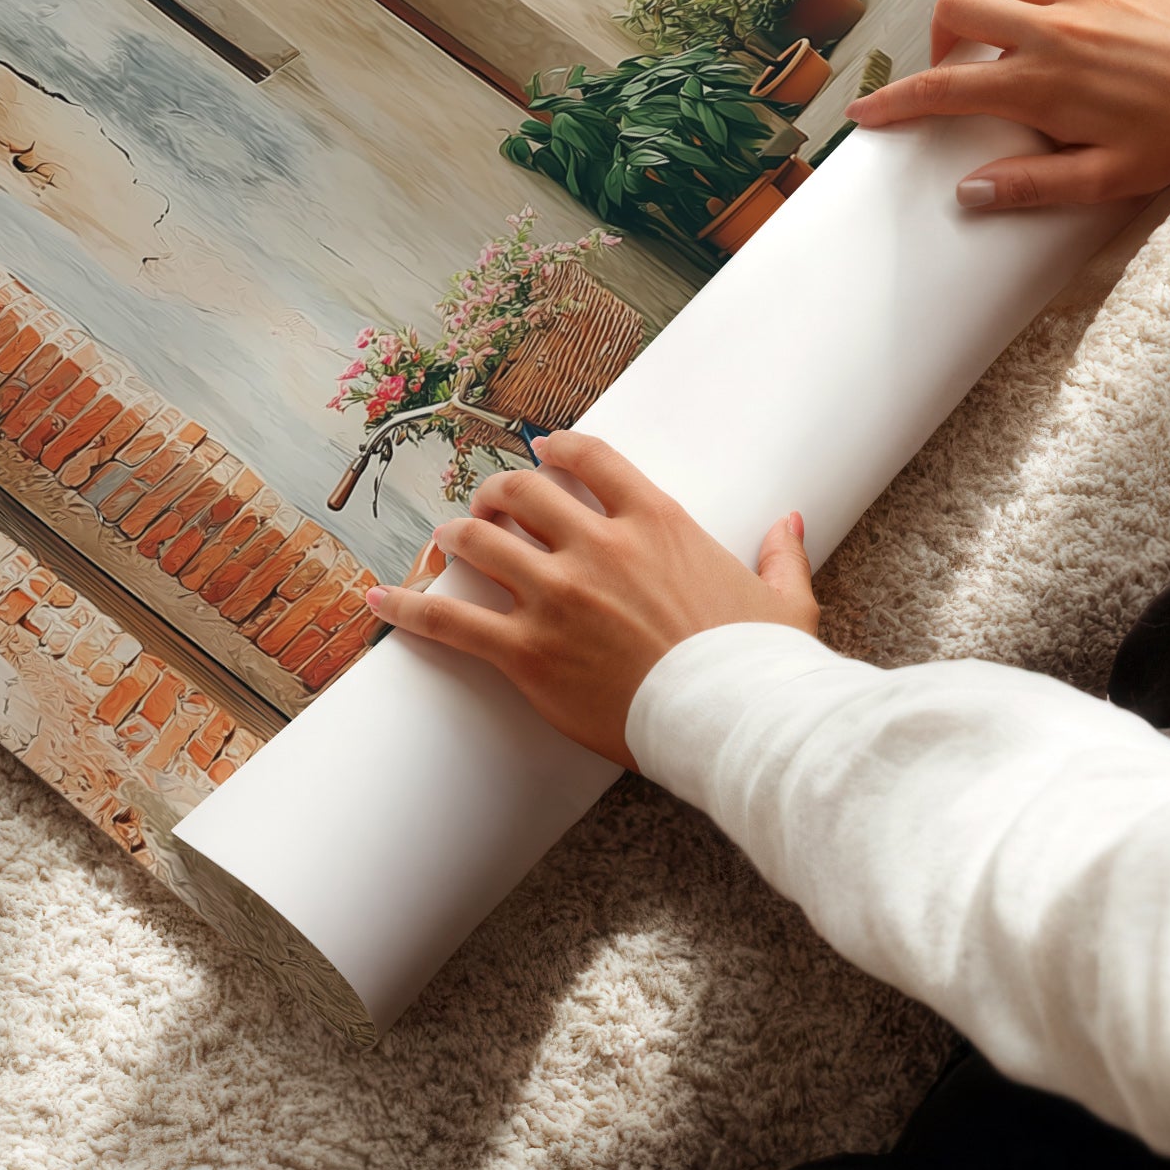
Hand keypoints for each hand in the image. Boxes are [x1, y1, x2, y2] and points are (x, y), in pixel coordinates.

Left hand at [364, 432, 815, 769]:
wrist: (736, 722)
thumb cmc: (761, 666)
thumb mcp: (784, 601)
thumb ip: (780, 554)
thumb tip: (791, 522)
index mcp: (657, 522)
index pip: (590, 458)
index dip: (556, 447)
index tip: (541, 448)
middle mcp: (598, 546)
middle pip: (522, 492)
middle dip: (497, 492)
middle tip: (487, 504)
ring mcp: (558, 596)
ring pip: (480, 542)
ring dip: (456, 536)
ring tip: (444, 540)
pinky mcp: (529, 652)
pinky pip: (451, 620)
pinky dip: (409, 606)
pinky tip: (379, 599)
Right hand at [850, 0, 1169, 210]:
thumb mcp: (1108, 178)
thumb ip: (1033, 186)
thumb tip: (967, 192)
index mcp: (1043, 84)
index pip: (944, 89)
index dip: (894, 101)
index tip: (866, 113)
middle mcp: (1051, 28)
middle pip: (956, 9)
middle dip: (937, 38)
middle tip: (956, 68)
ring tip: (1000, 30)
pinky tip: (1053, 5)